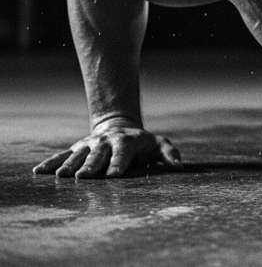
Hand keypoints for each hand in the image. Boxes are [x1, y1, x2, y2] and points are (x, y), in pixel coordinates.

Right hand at [33, 117, 182, 177]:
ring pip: (79, 155)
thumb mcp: (159, 145)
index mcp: (127, 142)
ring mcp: (90, 145)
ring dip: (70, 165)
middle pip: (98, 155)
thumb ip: (169, 154)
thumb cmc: (143, 143)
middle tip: (83, 177)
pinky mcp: (77, 148)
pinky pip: (62, 155)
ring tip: (62, 176)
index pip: (123, 154)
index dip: (119, 164)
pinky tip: (38, 172)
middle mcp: (106, 142)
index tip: (113, 176)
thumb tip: (179, 167)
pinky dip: (51, 162)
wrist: (120, 127)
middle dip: (91, 166)